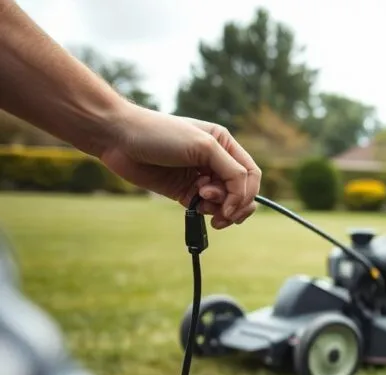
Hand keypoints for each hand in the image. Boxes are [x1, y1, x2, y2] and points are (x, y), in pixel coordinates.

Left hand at [99, 103, 261, 228]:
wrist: (118, 138)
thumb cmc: (160, 134)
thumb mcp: (204, 146)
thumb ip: (230, 171)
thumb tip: (241, 198)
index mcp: (225, 145)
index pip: (251, 174)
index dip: (247, 193)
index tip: (231, 206)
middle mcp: (216, 162)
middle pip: (241, 192)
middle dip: (235, 205)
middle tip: (221, 214)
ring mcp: (200, 178)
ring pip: (225, 202)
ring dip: (219, 209)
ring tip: (201, 202)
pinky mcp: (184, 191)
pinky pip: (205, 208)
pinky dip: (205, 211)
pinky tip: (195, 206)